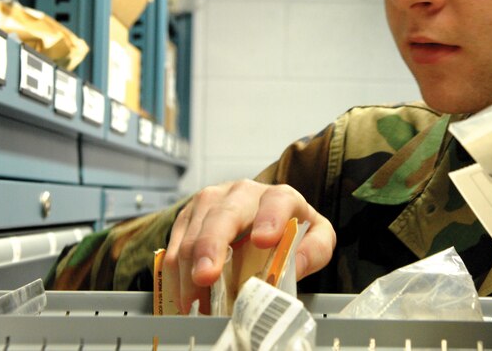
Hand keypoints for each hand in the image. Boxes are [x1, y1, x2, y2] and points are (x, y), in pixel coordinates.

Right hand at [163, 180, 335, 313]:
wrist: (261, 215)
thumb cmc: (288, 228)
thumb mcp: (315, 237)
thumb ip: (314, 250)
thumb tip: (296, 265)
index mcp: (280, 197)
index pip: (278, 200)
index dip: (271, 219)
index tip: (264, 241)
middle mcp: (243, 192)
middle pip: (224, 213)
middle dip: (211, 245)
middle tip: (206, 276)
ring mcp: (212, 200)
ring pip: (194, 230)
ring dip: (190, 267)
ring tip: (195, 299)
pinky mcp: (189, 214)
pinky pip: (176, 242)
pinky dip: (177, 271)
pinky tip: (185, 293)